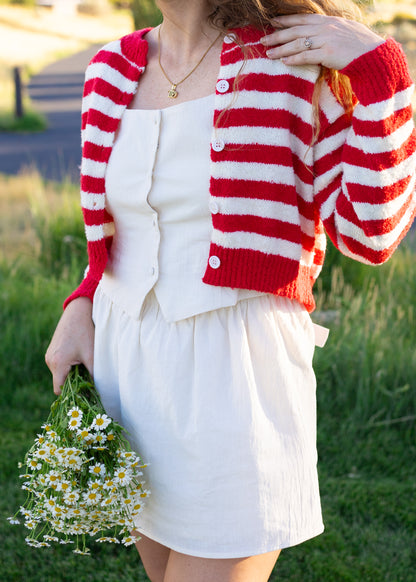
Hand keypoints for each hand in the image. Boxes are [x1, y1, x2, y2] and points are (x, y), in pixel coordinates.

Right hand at [45, 297, 93, 394]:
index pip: (59, 389)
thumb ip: (93, 375)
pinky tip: (79, 357)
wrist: (78, 311)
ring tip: (85, 364)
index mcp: (57, 363)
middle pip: (60, 382)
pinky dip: (68, 366)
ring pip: (60, 373)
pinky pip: (59, 365)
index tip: (84, 393)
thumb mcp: (91, 355)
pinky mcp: (52, 350)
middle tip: (88, 378)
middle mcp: (49, 360)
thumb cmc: (86, 332)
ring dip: (71, 373)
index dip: (71, 393)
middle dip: (73, 383)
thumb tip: (96, 390)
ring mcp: (49, 355)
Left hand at [261, 14, 384, 69]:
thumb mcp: (344, 31)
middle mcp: (325, 28)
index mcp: (328, 20)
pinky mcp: (328, 54)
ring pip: (297, 43)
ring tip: (268, 54)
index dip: (286, 20)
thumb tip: (319, 33)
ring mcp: (326, 40)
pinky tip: (283, 61)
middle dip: (277, 35)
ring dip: (281, 49)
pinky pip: (306, 56)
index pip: (302, 18)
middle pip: (295, 31)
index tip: (273, 22)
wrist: (373, 55)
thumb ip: (330, 30)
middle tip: (263, 40)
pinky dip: (294, 58)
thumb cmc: (360, 46)